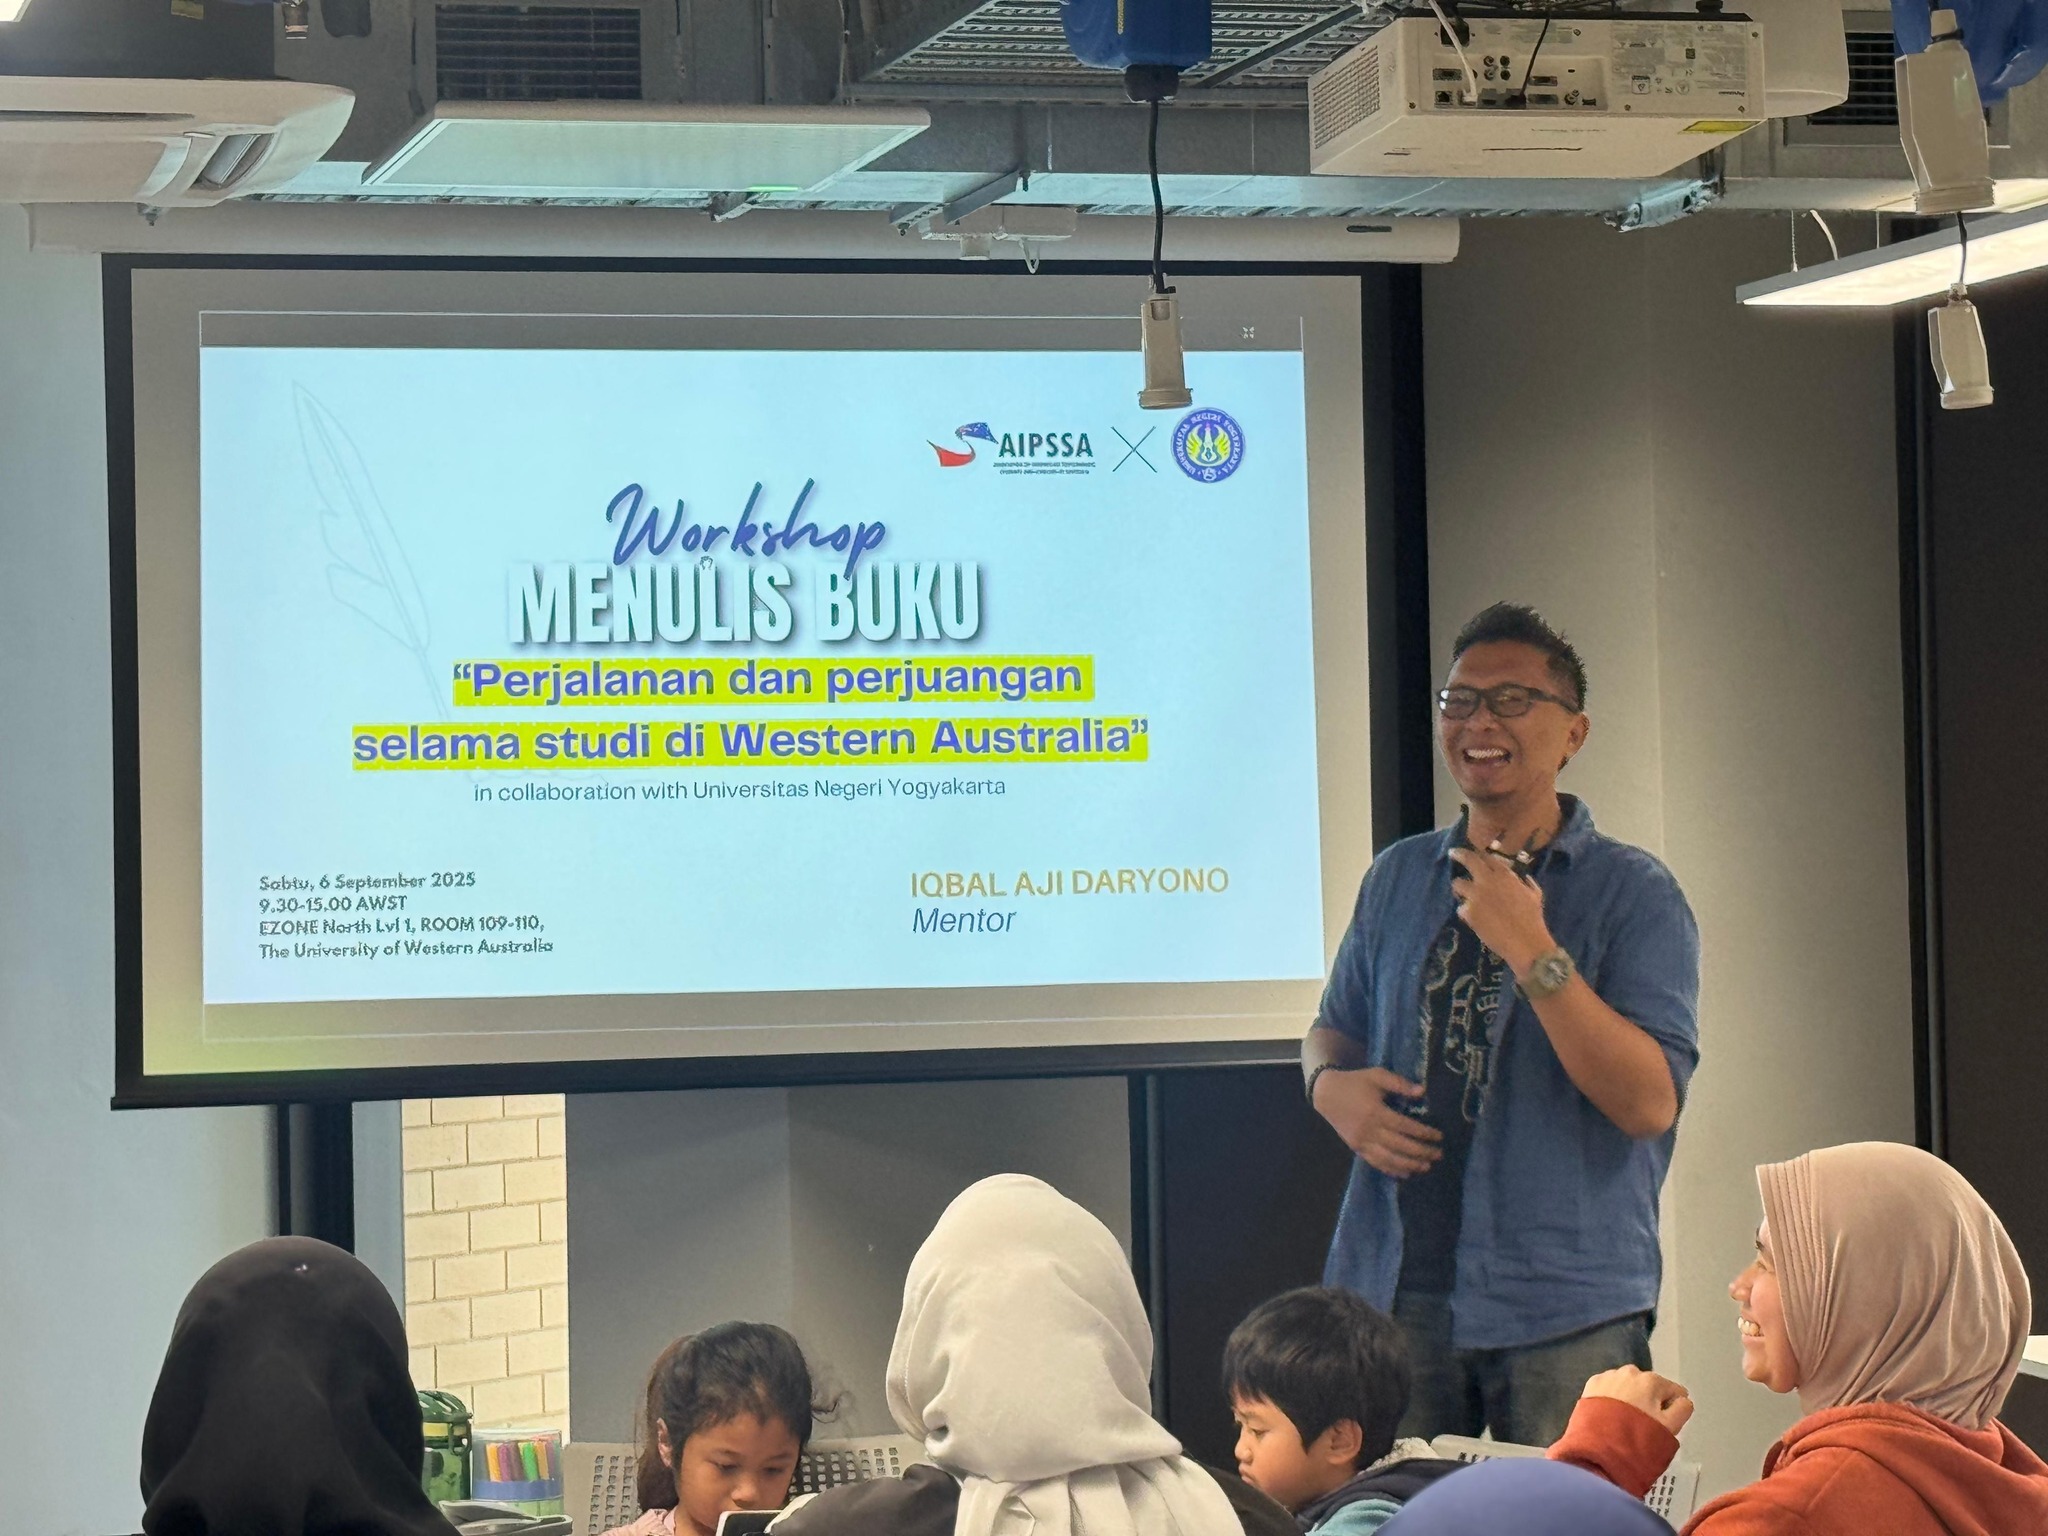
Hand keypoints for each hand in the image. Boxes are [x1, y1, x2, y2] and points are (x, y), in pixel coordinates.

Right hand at [1312, 1067, 1442, 1177]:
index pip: (1405, 1126)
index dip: (1423, 1133)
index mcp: (1376, 1112)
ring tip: (1426, 1166)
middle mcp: (1369, 1130)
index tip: (1439, 1136)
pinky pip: (1376, 1163)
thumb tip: (1422, 1092)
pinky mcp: (1356, 1148)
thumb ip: (1399, 1083)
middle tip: (1439, 1154)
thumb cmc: (1355, 1083)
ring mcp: (1362, 1142)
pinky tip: (1405, 1173)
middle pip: (1400, 1145)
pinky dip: (1391, 1169)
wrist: (1326, 1094)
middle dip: (1421, 1151)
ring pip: (1389, 1158)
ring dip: (1409, 1164)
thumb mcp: (1377, 1076)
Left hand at [1448, 844, 1552, 977]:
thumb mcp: (1534, 894)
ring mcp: (1476, 895)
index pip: (1487, 856)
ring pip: (1457, 884)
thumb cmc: (1533, 918)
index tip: (1472, 852)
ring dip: (1459, 888)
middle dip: (1459, 854)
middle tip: (1453, 854)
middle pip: (1468, 860)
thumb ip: (1525, 882)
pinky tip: (1474, 919)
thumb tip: (1522, 877)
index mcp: (1505, 874)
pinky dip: (1466, 912)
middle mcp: (1487, 880)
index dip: (1478, 853)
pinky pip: (1461, 908)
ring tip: (1462, 894)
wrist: (1525, 942)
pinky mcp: (1468, 912)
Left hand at [1581, 1365, 1694, 1434]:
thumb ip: (1683, 1409)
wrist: (1600, 1449)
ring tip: (1626, 1422)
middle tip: (1644, 1424)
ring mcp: (1609, 1377)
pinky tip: (1611, 1416)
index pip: (1673, 1391)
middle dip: (1649, 1401)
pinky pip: (1609, 1389)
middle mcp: (1630, 1373)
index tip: (1665, 1422)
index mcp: (1652, 1381)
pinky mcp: (1591, 1386)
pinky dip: (1611, 1398)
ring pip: (1628, 1386)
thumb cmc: (1639, 1438)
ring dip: (1630, 1398)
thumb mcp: (1670, 1428)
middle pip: (1649, 1386)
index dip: (1672, 1408)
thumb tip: (1683, 1400)